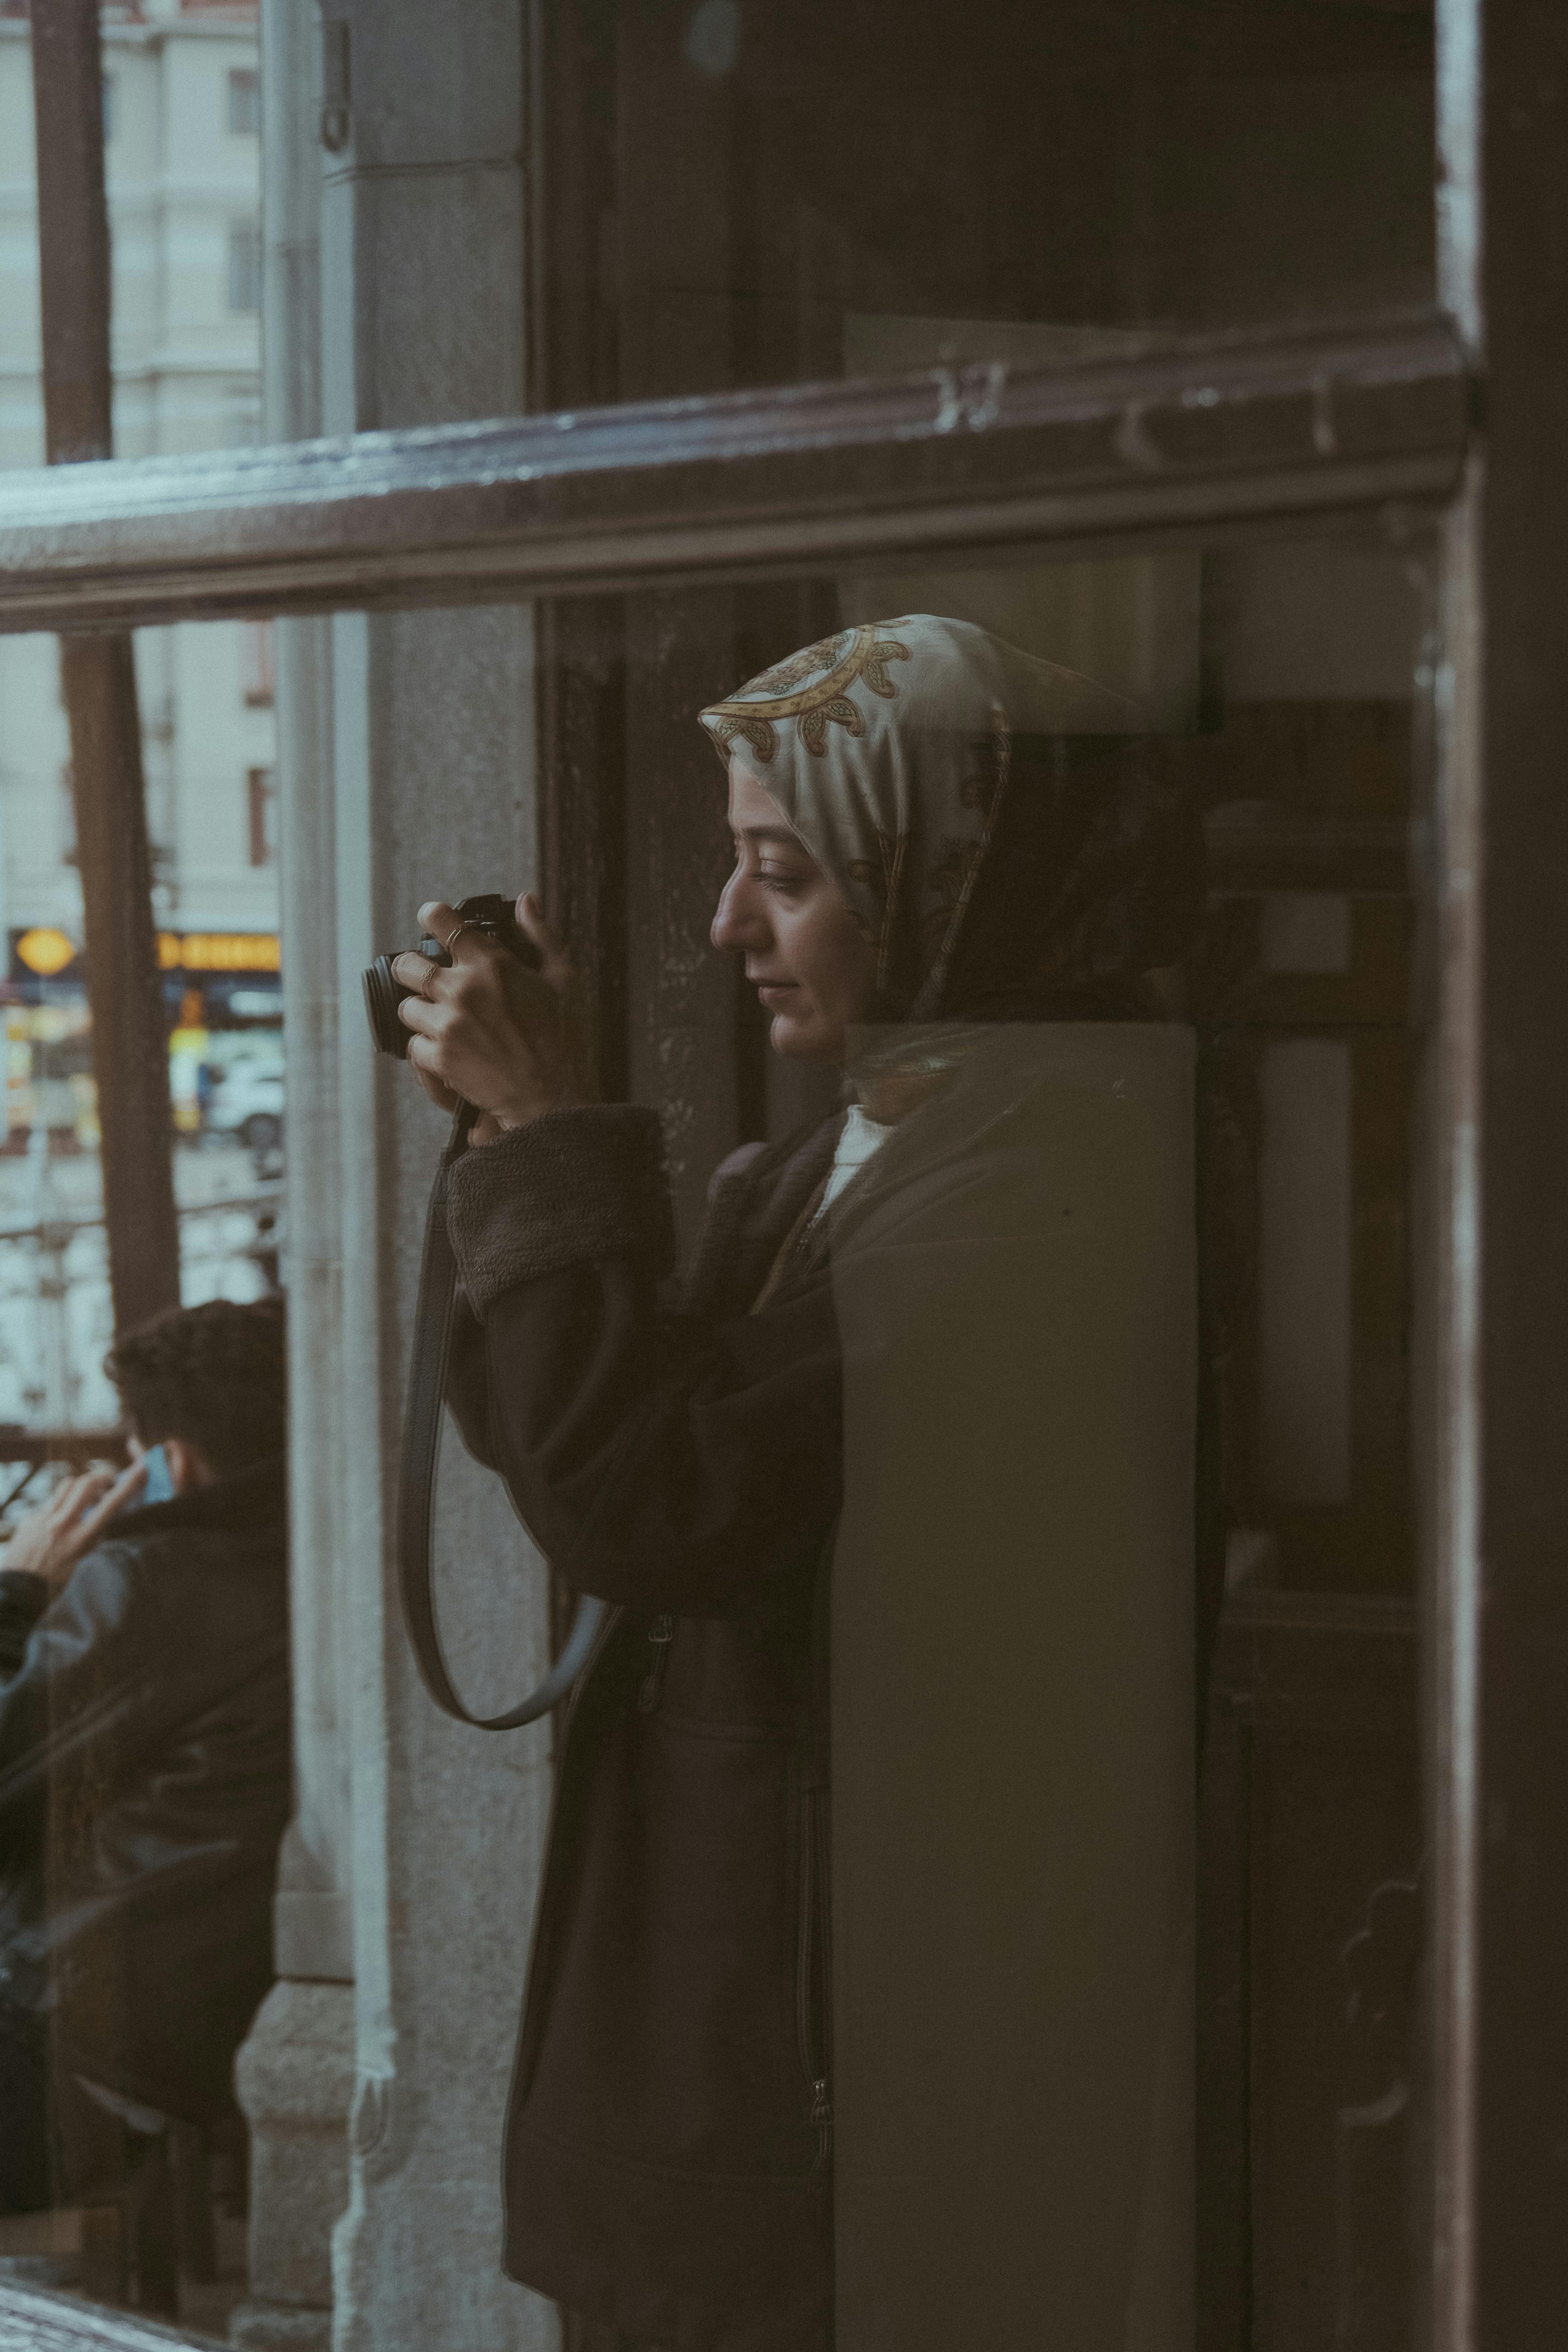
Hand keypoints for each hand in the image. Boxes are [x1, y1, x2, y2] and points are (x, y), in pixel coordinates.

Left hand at [4, 1459, 147, 1591]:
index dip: (129, 1484)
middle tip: (108, 1483)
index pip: (111, 1505)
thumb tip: (106, 1514)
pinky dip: (61, 1504)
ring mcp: (42, 1519)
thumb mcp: (83, 1561)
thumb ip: (94, 1537)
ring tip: (86, 1497)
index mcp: (80, 1539)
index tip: (142, 1469)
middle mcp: (61, 1525)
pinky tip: (60, 1519)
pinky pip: (50, 1502)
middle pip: (87, 1483)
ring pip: (67, 1485)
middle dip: (102, 1477)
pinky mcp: (29, 1519)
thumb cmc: (56, 1582)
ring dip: (81, 1486)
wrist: (18, 1590)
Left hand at [391, 893, 585, 1138]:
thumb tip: (525, 900)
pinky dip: (427, 1053)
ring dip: (421, 1017)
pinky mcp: (439, 1058)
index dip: (432, 915)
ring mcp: (447, 1024)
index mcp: (490, 964)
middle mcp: (462, 989)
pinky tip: (450, 1056)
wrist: (553, 1097)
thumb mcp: (563, 980)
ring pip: (407, 1009)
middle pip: (407, 966)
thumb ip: (541, 936)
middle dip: (412, 972)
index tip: (430, 918)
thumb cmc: (565, 1039)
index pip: (443, 921)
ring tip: (445, 1027)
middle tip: (426, 983)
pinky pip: (413, 1047)